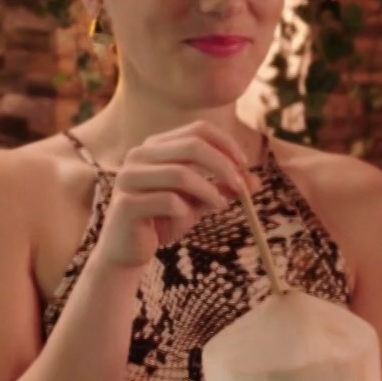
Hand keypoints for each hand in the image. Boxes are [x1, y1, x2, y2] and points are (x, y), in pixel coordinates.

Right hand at [92, 121, 254, 269]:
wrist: (129, 251)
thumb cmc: (163, 220)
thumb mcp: (198, 202)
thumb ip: (222, 188)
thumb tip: (255, 181)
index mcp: (156, 146)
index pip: (197, 129)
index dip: (225, 144)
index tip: (244, 165)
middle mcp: (139, 155)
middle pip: (192, 145)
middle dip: (223, 165)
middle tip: (241, 186)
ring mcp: (129, 177)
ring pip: (180, 173)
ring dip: (209, 190)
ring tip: (221, 206)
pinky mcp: (126, 203)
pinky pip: (167, 200)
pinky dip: (185, 210)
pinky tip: (186, 218)